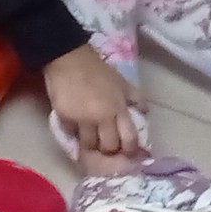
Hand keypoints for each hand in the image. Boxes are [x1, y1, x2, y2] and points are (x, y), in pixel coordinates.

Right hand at [41, 45, 140, 161]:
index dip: (129, 149)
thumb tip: (145, 112)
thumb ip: (135, 98)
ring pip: (89, 144)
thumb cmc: (97, 70)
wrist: (68, 59)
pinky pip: (71, 133)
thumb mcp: (121, 82)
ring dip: (90, 144)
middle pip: (108, 146)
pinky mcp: (65, 117)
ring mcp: (82, 119)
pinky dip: (74, 132)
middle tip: (106, 146)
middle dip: (109, 149)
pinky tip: (75, 127)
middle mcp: (102, 118)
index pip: (128, 138)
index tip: (127, 152)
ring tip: (89, 139)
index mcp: (118, 109)